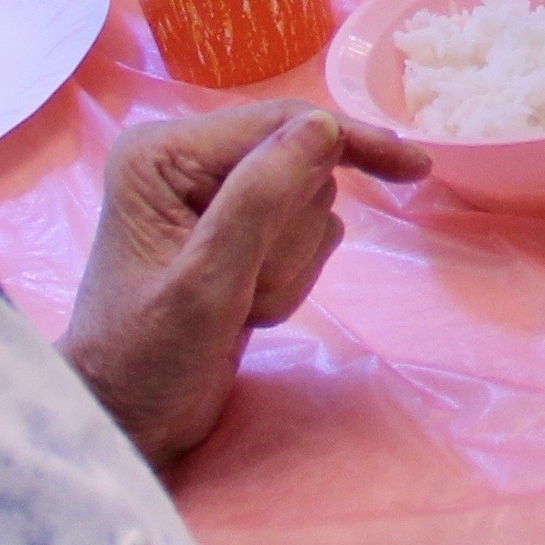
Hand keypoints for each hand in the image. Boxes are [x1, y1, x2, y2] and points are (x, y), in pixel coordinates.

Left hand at [61, 103, 426, 467]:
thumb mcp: (206, 282)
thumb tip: (325, 125)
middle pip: (301, 165)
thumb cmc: (149, 356)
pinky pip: (304, 234)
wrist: (129, 421)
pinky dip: (291, 278)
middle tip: (249, 290)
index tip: (414, 170)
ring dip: (291, 264)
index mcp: (164, 153)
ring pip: (309, 204)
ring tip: (244, 306)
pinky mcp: (233, 232)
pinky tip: (249, 309)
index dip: (350, 143)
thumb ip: (261, 198)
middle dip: (291, 237)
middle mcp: (186, 163)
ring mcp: (211, 198)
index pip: (283, 122)